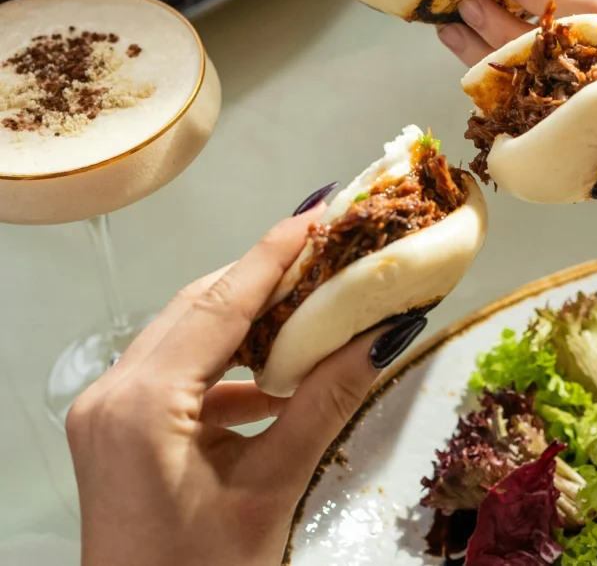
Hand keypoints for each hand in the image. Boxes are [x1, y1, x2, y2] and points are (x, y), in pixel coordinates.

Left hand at [68, 208, 398, 565]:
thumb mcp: (273, 487)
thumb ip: (326, 402)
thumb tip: (383, 336)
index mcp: (143, 405)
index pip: (219, 305)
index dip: (273, 254)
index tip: (318, 214)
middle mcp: (113, 393)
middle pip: (198, 307)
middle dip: (264, 277)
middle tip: (326, 253)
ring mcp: (108, 409)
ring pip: (187, 333)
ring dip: (248, 318)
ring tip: (310, 302)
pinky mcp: (118, 426)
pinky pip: (179, 371)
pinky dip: (230, 363)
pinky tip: (276, 374)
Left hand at [438, 0, 596, 66]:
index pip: (593, 2)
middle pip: (566, 47)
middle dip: (508, 33)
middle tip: (468, 5)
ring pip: (547, 68)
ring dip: (492, 52)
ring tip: (451, 26)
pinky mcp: (580, 55)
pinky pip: (536, 66)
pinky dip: (493, 56)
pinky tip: (459, 38)